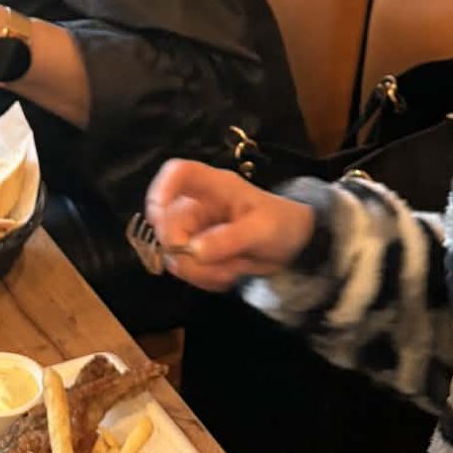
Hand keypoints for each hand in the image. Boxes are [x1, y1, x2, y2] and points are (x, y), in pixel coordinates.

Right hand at [143, 160, 315, 291]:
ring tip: (232, 270)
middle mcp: (198, 205)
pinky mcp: (198, 252)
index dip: (160, 190)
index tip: (158, 218)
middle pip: (168, 223)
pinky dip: (205, 278)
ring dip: (199, 270)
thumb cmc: (281, 224)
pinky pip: (187, 269)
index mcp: (214, 186)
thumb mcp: (262, 230)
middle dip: (185, 251)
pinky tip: (228, 274)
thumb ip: (229, 239)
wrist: (294, 245)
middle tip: (212, 267)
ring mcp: (196, 229)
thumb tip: (193, 251)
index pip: (177, 173)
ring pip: (174, 252)